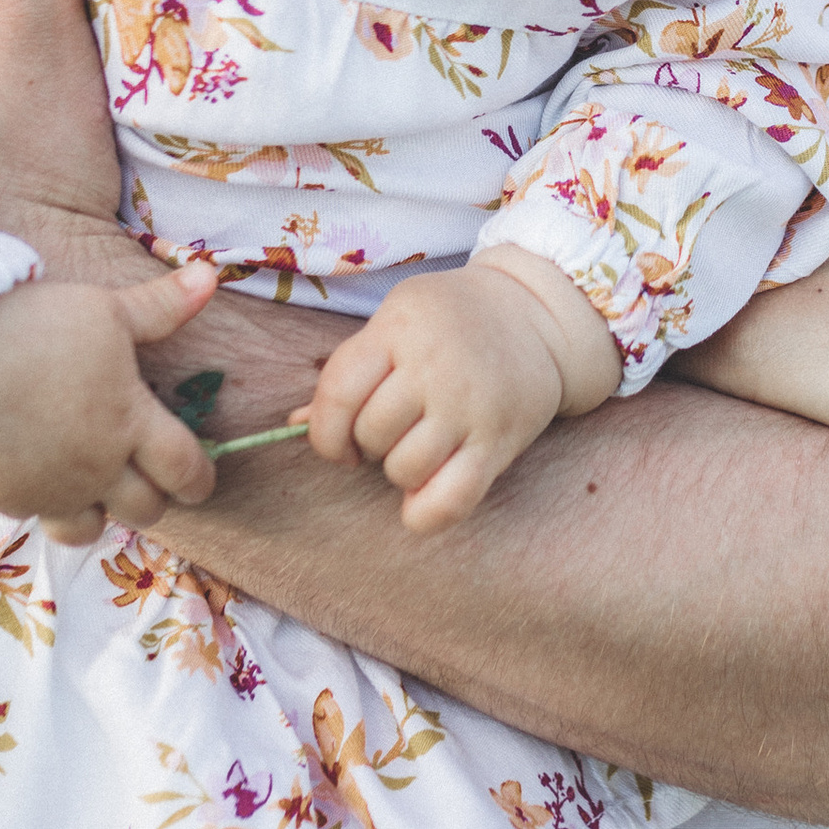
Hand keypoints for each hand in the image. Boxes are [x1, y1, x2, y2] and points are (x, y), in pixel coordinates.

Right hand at [0, 261, 220, 538]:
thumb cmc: (36, 325)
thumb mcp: (105, 309)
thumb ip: (161, 306)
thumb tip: (210, 277)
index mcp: (130, 422)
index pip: (185, 471)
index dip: (199, 480)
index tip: (199, 479)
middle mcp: (96, 468)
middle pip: (146, 510)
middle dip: (154, 497)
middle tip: (145, 475)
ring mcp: (49, 489)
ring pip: (91, 530)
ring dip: (101, 513)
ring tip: (96, 485)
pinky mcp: (5, 497)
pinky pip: (38, 518)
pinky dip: (48, 505)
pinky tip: (43, 475)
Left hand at [304, 254, 620, 526]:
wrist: (536, 314)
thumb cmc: (451, 319)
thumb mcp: (396, 321)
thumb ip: (349, 370)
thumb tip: (292, 424)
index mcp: (399, 328)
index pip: (338, 394)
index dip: (325, 431)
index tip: (339, 439)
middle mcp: (435, 366)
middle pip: (371, 433)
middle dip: (369, 443)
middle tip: (393, 429)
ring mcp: (470, 406)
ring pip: (404, 469)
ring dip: (399, 470)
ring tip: (418, 447)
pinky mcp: (500, 441)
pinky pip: (450, 501)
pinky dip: (424, 513)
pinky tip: (420, 498)